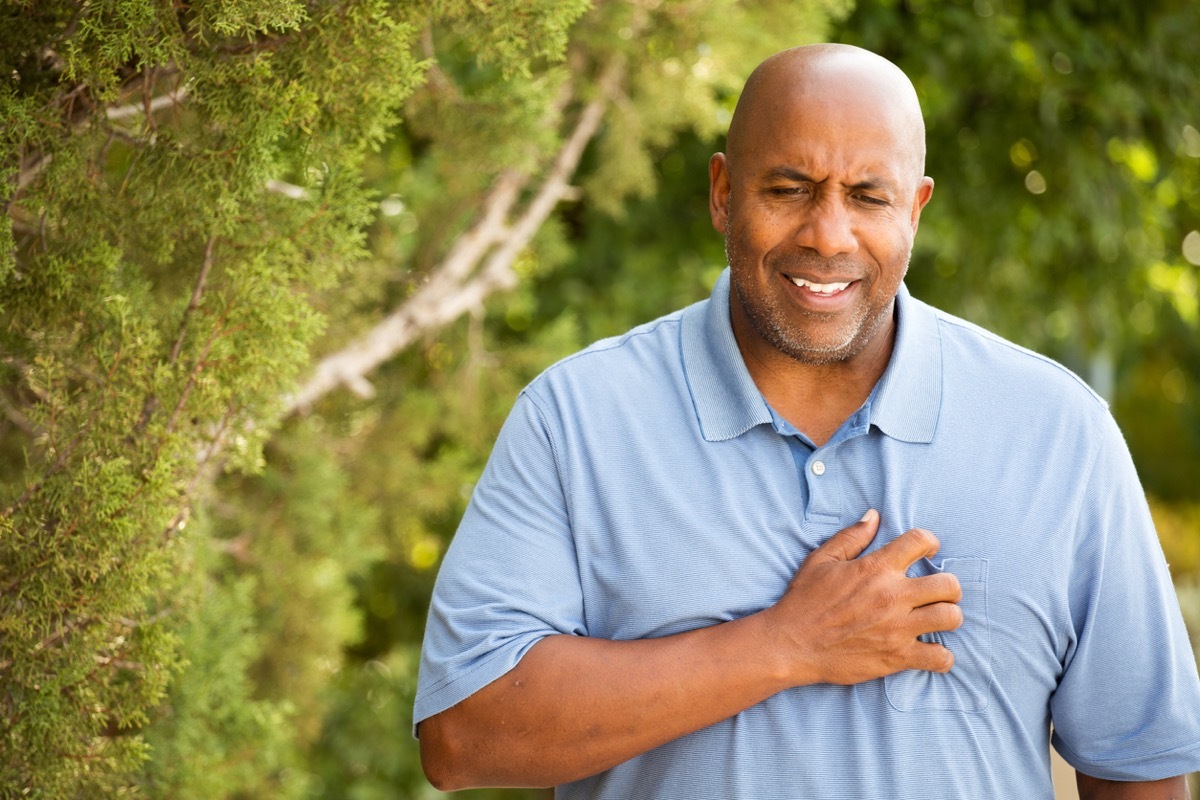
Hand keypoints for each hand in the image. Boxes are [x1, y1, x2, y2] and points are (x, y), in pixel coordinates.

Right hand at [763, 509, 962, 686]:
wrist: (791, 644)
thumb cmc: (804, 600)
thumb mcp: (821, 560)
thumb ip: (851, 537)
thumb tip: (874, 516)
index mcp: (876, 568)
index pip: (920, 541)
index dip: (929, 542)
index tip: (928, 550)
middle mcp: (893, 595)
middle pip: (948, 584)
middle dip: (948, 586)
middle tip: (937, 592)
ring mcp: (898, 628)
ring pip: (951, 618)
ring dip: (948, 617)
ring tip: (937, 619)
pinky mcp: (897, 657)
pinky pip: (940, 658)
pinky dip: (941, 656)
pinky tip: (930, 651)